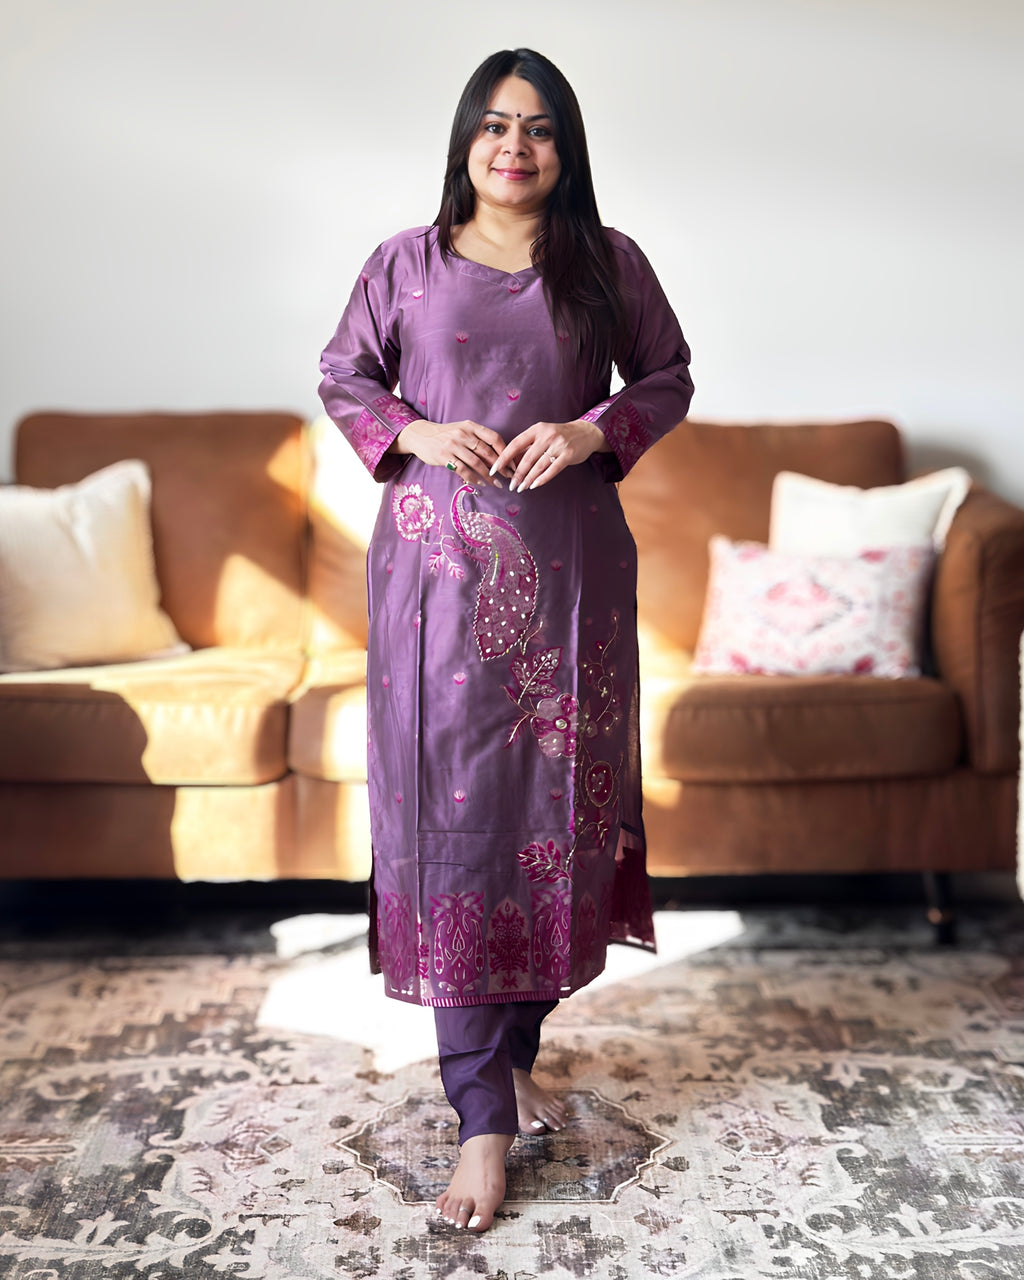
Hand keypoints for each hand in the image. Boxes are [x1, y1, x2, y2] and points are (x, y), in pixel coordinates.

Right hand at [392, 419, 510, 487]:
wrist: (421, 435)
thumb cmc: (446, 435)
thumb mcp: (462, 430)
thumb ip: (478, 439)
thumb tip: (498, 456)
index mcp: (471, 426)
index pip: (494, 438)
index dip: (505, 451)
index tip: (512, 463)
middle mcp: (463, 434)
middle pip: (487, 452)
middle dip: (500, 467)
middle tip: (508, 477)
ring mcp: (453, 445)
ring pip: (477, 463)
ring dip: (488, 476)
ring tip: (496, 484)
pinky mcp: (444, 456)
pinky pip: (463, 470)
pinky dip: (473, 479)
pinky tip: (480, 483)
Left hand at [490, 420, 608, 492]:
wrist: (585, 432)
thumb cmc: (559, 436)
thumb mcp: (542, 435)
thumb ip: (528, 447)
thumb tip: (509, 464)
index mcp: (537, 429)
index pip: (515, 444)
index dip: (503, 458)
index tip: (494, 469)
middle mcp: (547, 435)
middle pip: (527, 458)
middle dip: (517, 474)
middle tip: (511, 485)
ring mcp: (559, 444)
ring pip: (539, 465)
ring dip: (528, 479)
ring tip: (521, 488)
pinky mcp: (568, 454)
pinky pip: (552, 470)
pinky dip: (542, 479)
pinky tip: (534, 485)